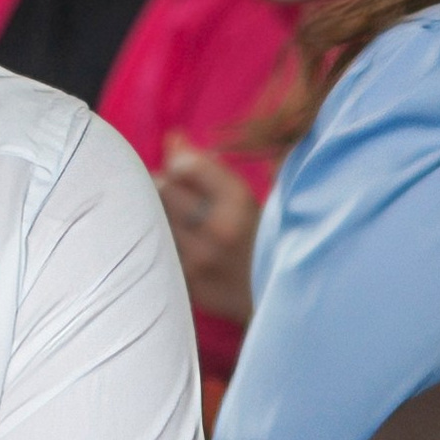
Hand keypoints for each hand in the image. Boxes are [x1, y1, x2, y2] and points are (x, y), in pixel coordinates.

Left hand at [156, 135, 260, 328]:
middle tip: (177, 193)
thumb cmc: (267, 241)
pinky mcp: (184, 284)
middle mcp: (216, 231)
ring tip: (179, 219)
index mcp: (240, 204)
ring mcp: (197, 261)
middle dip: (163, 185)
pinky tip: (173, 243)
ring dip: (158, 213)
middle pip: (162, 190)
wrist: (284, 302)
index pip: (182, 166)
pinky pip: (158, 248)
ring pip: (155, 220)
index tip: (183, 169)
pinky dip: (159, 240)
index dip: (178, 163)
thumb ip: (208, 167)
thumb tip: (172, 136)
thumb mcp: (249, 198)